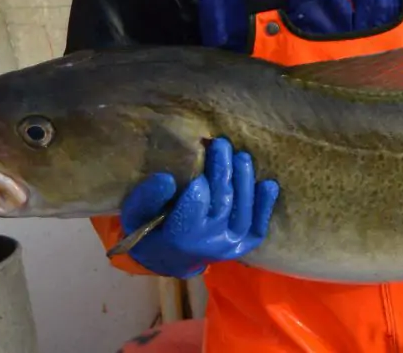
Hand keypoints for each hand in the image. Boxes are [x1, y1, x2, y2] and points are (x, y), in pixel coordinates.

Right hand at [120, 137, 279, 277]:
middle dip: (223, 169)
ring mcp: (228, 248)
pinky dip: (264, 206)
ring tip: (240, 156)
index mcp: (179, 237)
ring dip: (244, 180)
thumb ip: (146, 197)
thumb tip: (167, 179)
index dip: (200, 179)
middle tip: (221, 143)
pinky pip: (257, 228)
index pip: (196, 202)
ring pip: (243, 211)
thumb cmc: (148, 229)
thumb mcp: (134, 213)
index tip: (198, 156)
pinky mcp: (242, 248)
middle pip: (223, 201)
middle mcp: (208, 244)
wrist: (167, 259)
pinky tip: (268, 184)